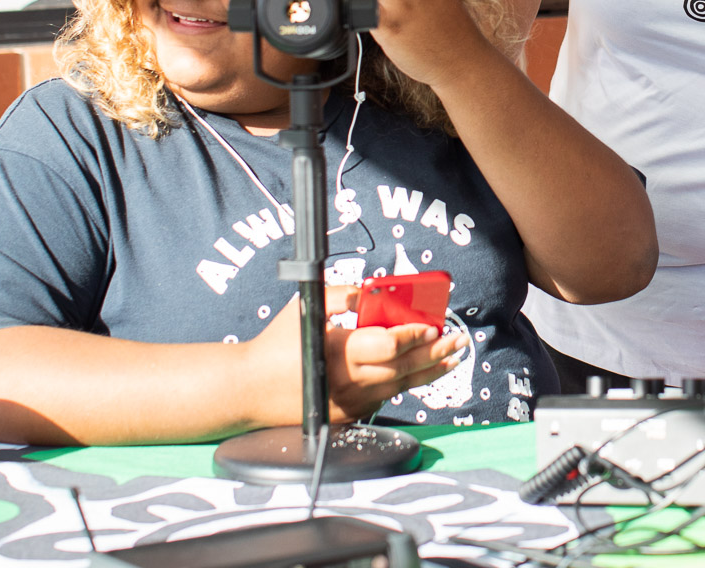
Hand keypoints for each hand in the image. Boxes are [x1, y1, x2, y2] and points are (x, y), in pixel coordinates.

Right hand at [244, 288, 467, 426]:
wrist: (247, 391)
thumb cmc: (275, 344)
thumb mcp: (306, 308)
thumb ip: (341, 294)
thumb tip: (372, 290)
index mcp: (340, 351)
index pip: (388, 344)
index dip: (413, 336)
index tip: (432, 328)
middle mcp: (349, 380)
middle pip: (403, 368)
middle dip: (435, 354)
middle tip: (457, 340)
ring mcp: (350, 401)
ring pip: (399, 386)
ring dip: (428, 371)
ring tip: (450, 358)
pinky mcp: (348, 415)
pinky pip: (383, 397)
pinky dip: (404, 383)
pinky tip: (420, 372)